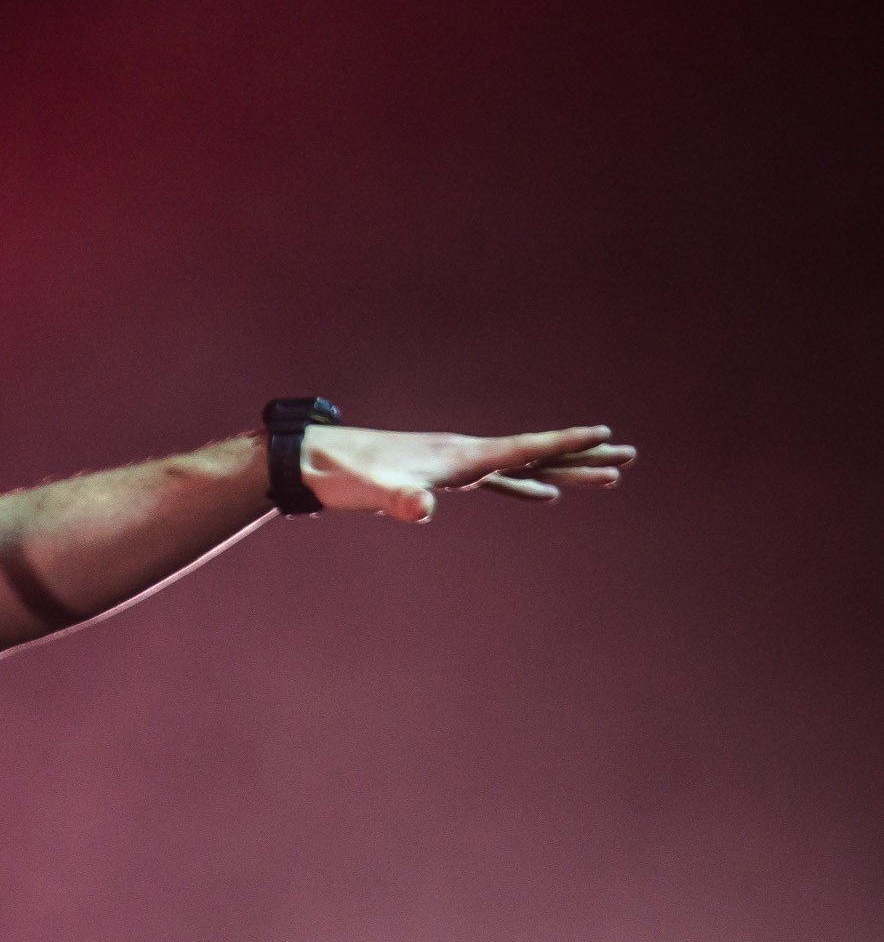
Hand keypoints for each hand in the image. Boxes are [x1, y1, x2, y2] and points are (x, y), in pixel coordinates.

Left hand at [302, 424, 632, 521]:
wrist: (311, 462)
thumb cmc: (344, 475)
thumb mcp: (374, 491)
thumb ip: (401, 500)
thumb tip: (422, 507)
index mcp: (459, 455)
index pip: (523, 447)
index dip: (564, 442)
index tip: (605, 433)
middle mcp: (463, 454)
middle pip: (536, 453)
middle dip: (583, 456)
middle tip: (629, 456)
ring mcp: (453, 465)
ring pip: (522, 466)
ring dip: (563, 470)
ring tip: (604, 474)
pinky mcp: (439, 477)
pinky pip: (496, 481)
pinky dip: (524, 485)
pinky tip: (541, 494)